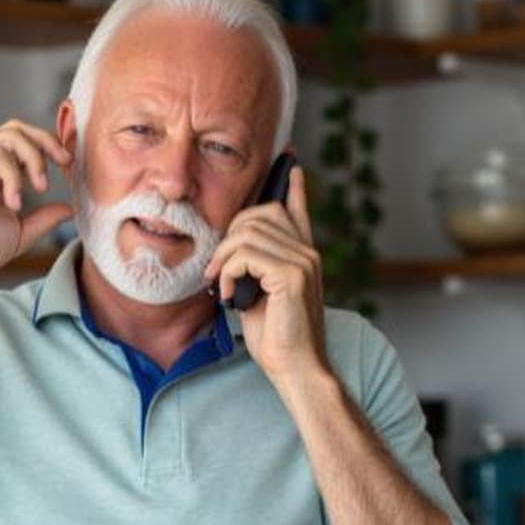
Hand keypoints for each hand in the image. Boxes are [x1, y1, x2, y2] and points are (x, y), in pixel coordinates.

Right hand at [0, 119, 74, 288]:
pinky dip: (13, 176)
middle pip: (16, 129)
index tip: (68, 163)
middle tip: (64, 161)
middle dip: (45, 141)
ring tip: (40, 188)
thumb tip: (69, 209)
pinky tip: (13, 201)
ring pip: (10, 136)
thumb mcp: (20, 231)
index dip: (46, 146)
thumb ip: (43, 218)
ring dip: (34, 159)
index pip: (20, 142)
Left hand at [204, 165, 328, 385]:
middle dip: (228, 235)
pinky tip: (230, 296)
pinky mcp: (292, 275)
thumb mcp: (259, 292)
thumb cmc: (274, 334)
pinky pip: (244, 255)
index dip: (291, 183)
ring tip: (221, 285)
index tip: (290, 159)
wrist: (293, 365)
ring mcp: (303, 260)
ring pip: (247, 233)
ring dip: (222, 259)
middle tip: (217, 270)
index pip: (297, 208)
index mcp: (302, 253)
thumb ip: (254, 266)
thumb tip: (232, 250)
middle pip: (260, 213)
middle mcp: (307, 251)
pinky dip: (228, 273)